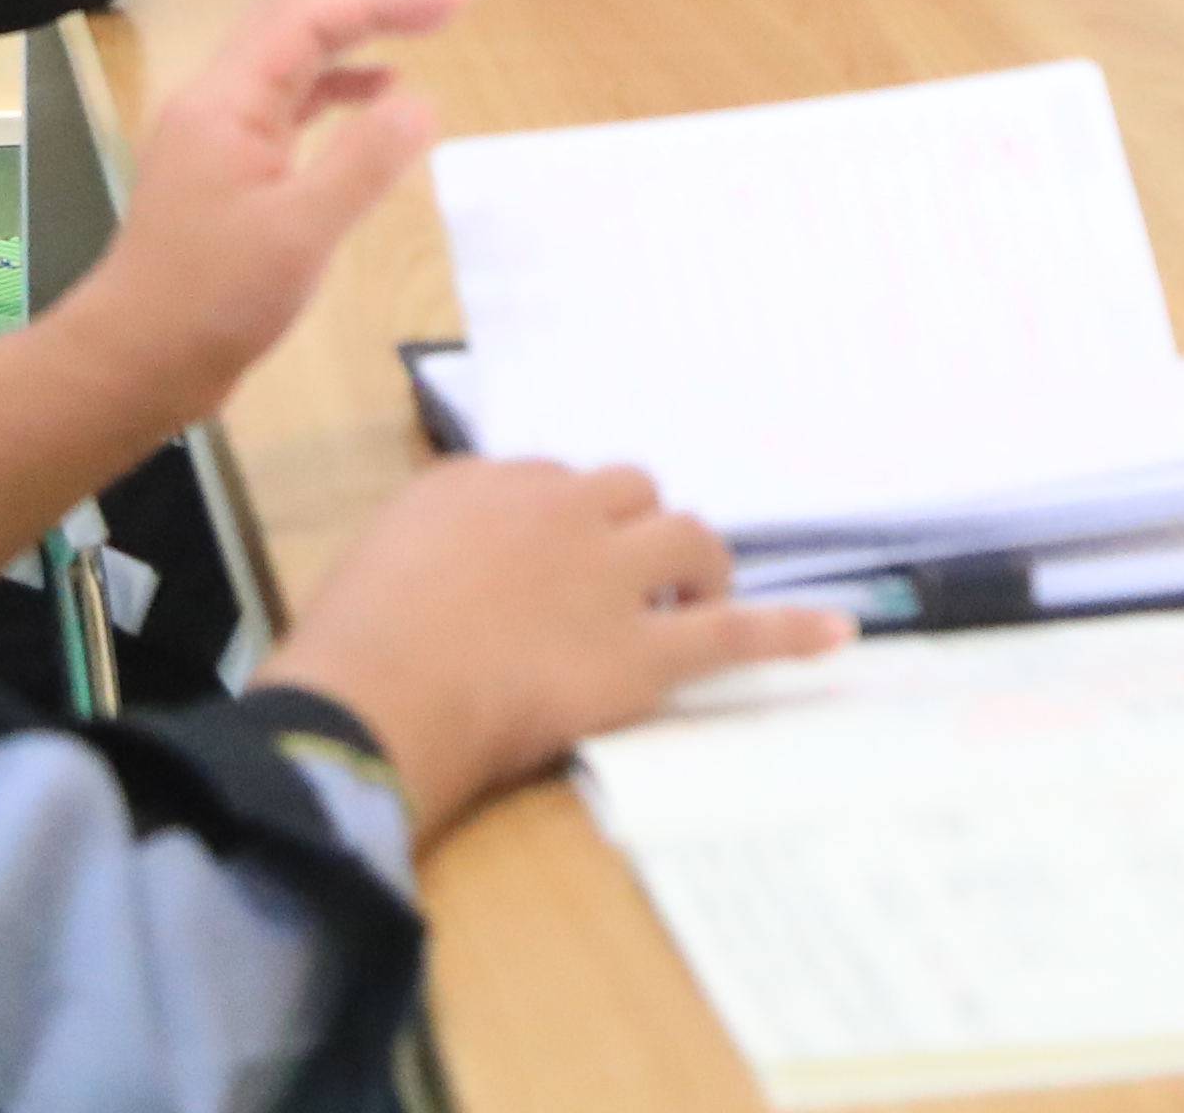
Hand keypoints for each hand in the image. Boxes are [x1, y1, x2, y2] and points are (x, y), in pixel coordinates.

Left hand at [0, 0, 465, 578]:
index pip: (312, 17)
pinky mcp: (227, 170)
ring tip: (425, 31)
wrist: (134, 363)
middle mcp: (218, 101)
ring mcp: (218, 135)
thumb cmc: (212, 301)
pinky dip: (338, 90)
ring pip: (292, 59)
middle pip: (297, 19)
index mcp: (228, 101)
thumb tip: (423, 103)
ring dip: (357, 37)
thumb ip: (364, 162)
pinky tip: (379, 99)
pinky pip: (288, 103)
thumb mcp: (300, 234)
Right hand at [267, 459, 845, 833]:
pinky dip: (787, 632)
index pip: (551, 485)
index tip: (550, 567)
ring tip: (691, 598)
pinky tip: (835, 633)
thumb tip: (455, 571)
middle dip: (635, 533)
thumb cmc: (348, 647)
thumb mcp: (377, 559)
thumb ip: (433, 549)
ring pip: (687, 539)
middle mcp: (556, 509)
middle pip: (628, 493)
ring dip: (696, 567)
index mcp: (483, 482)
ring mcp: (607, 577)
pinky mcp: (641, 652)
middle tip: (625, 585)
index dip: (562, 531)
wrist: (371, 700)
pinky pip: (730, 634)